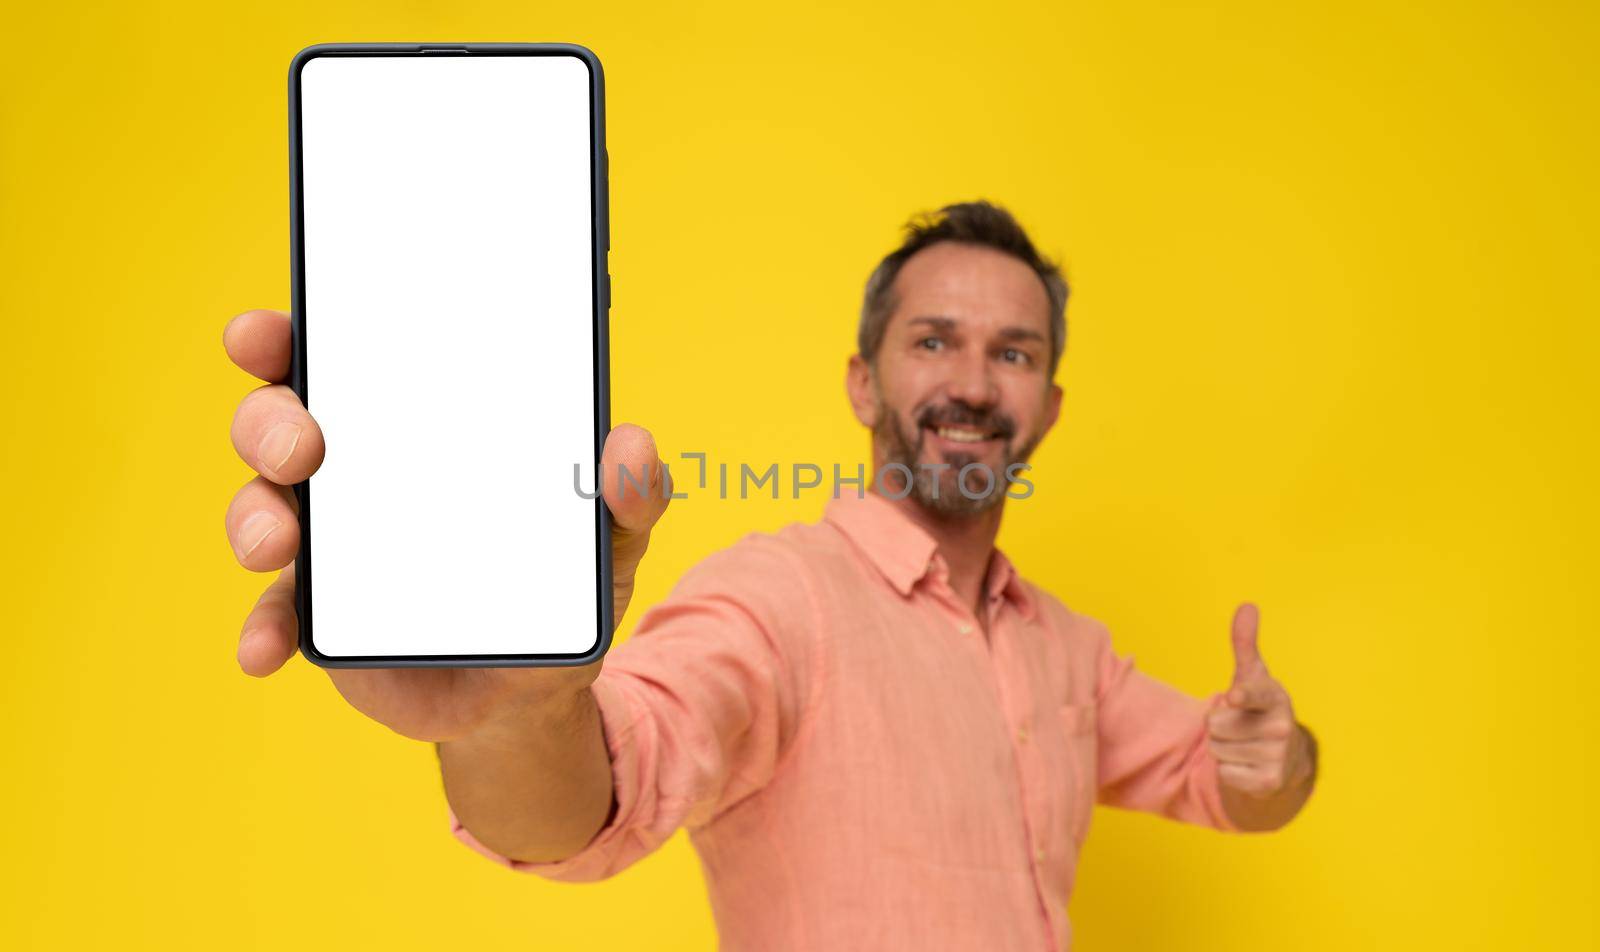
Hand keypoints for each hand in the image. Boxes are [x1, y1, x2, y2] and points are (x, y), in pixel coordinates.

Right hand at [222, 308, 670, 741]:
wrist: (534, 692)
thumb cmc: (562, 585)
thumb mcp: (613, 539)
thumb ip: (632, 495)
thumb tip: (631, 447)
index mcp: (418, 424)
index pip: (346, 355)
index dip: (293, 334)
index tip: (269, 330)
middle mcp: (357, 471)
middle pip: (281, 420)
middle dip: (271, 420)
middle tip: (303, 447)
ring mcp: (328, 544)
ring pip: (263, 507)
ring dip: (254, 518)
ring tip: (278, 545)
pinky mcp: (317, 616)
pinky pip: (274, 615)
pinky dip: (262, 629)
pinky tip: (265, 651)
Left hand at [1205, 603, 1312, 798]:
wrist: (1285, 759)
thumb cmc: (1259, 709)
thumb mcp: (1252, 677)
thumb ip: (1245, 644)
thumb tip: (1247, 606)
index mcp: (1276, 698)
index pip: (1254, 694)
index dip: (1242, 696)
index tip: (1232, 697)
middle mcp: (1281, 727)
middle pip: (1215, 724)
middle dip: (1218, 726)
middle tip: (1238, 726)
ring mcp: (1277, 757)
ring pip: (1216, 749)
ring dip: (1223, 748)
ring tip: (1244, 745)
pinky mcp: (1268, 783)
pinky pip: (1224, 773)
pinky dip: (1229, 771)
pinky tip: (1247, 765)